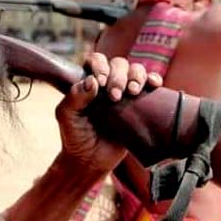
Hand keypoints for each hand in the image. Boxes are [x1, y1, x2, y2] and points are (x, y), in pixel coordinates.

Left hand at [54, 53, 161, 173]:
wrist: (91, 161)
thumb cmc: (75, 136)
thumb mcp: (66, 116)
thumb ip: (74, 98)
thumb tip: (92, 81)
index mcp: (89, 81)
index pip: (97, 60)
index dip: (101, 66)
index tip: (101, 82)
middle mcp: (108, 83)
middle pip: (119, 64)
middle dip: (118, 76)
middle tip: (114, 96)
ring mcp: (125, 93)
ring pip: (136, 70)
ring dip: (136, 76)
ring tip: (133, 92)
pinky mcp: (140, 105)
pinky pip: (150, 86)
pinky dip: (153, 80)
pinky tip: (154, 84)